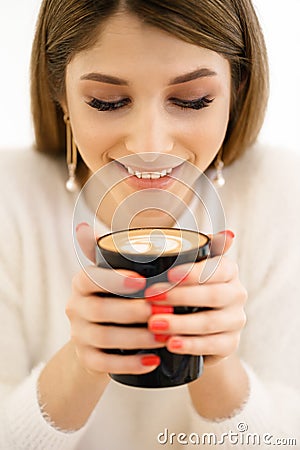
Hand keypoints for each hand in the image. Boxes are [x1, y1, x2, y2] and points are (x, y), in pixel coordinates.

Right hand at [66, 223, 163, 376]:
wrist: (99, 337)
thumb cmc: (121, 297)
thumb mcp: (124, 275)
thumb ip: (141, 253)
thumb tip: (204, 230)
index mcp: (82, 282)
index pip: (91, 277)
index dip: (115, 279)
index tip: (142, 281)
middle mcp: (75, 306)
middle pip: (99, 309)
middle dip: (133, 311)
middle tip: (164, 312)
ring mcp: (78, 334)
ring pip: (104, 337)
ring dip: (137, 338)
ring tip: (165, 337)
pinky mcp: (86, 358)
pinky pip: (104, 364)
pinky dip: (130, 364)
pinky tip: (153, 362)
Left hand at [145, 231, 247, 365]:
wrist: (196, 328)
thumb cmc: (186, 290)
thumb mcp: (186, 268)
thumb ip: (195, 248)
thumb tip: (224, 233)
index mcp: (228, 271)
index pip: (217, 268)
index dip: (194, 272)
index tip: (168, 275)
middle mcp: (237, 294)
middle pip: (214, 295)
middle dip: (181, 297)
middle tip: (151, 298)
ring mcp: (235, 320)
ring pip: (210, 322)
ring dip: (181, 323)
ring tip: (154, 324)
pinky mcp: (230, 344)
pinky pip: (213, 346)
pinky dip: (190, 345)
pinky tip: (170, 344)